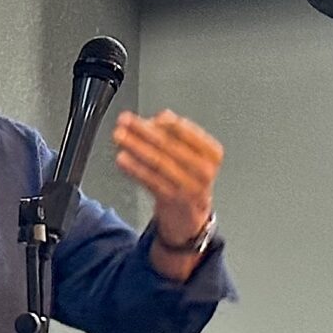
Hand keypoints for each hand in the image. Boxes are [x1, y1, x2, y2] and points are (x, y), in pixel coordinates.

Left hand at [113, 110, 221, 247]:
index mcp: (212, 154)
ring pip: (158, 162)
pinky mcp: (171, 200)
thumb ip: (176, 134)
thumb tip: (159, 118)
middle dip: (144, 131)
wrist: (190, 215)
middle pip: (170, 146)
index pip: (189, 133)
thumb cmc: (189, 177)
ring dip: (135, 147)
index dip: (169, 123)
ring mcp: (188, 187)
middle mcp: (204, 171)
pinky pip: (149, 180)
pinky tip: (122, 158)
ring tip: (120, 136)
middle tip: (126, 120)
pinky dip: (134, 168)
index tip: (153, 116)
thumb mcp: (191, 154)